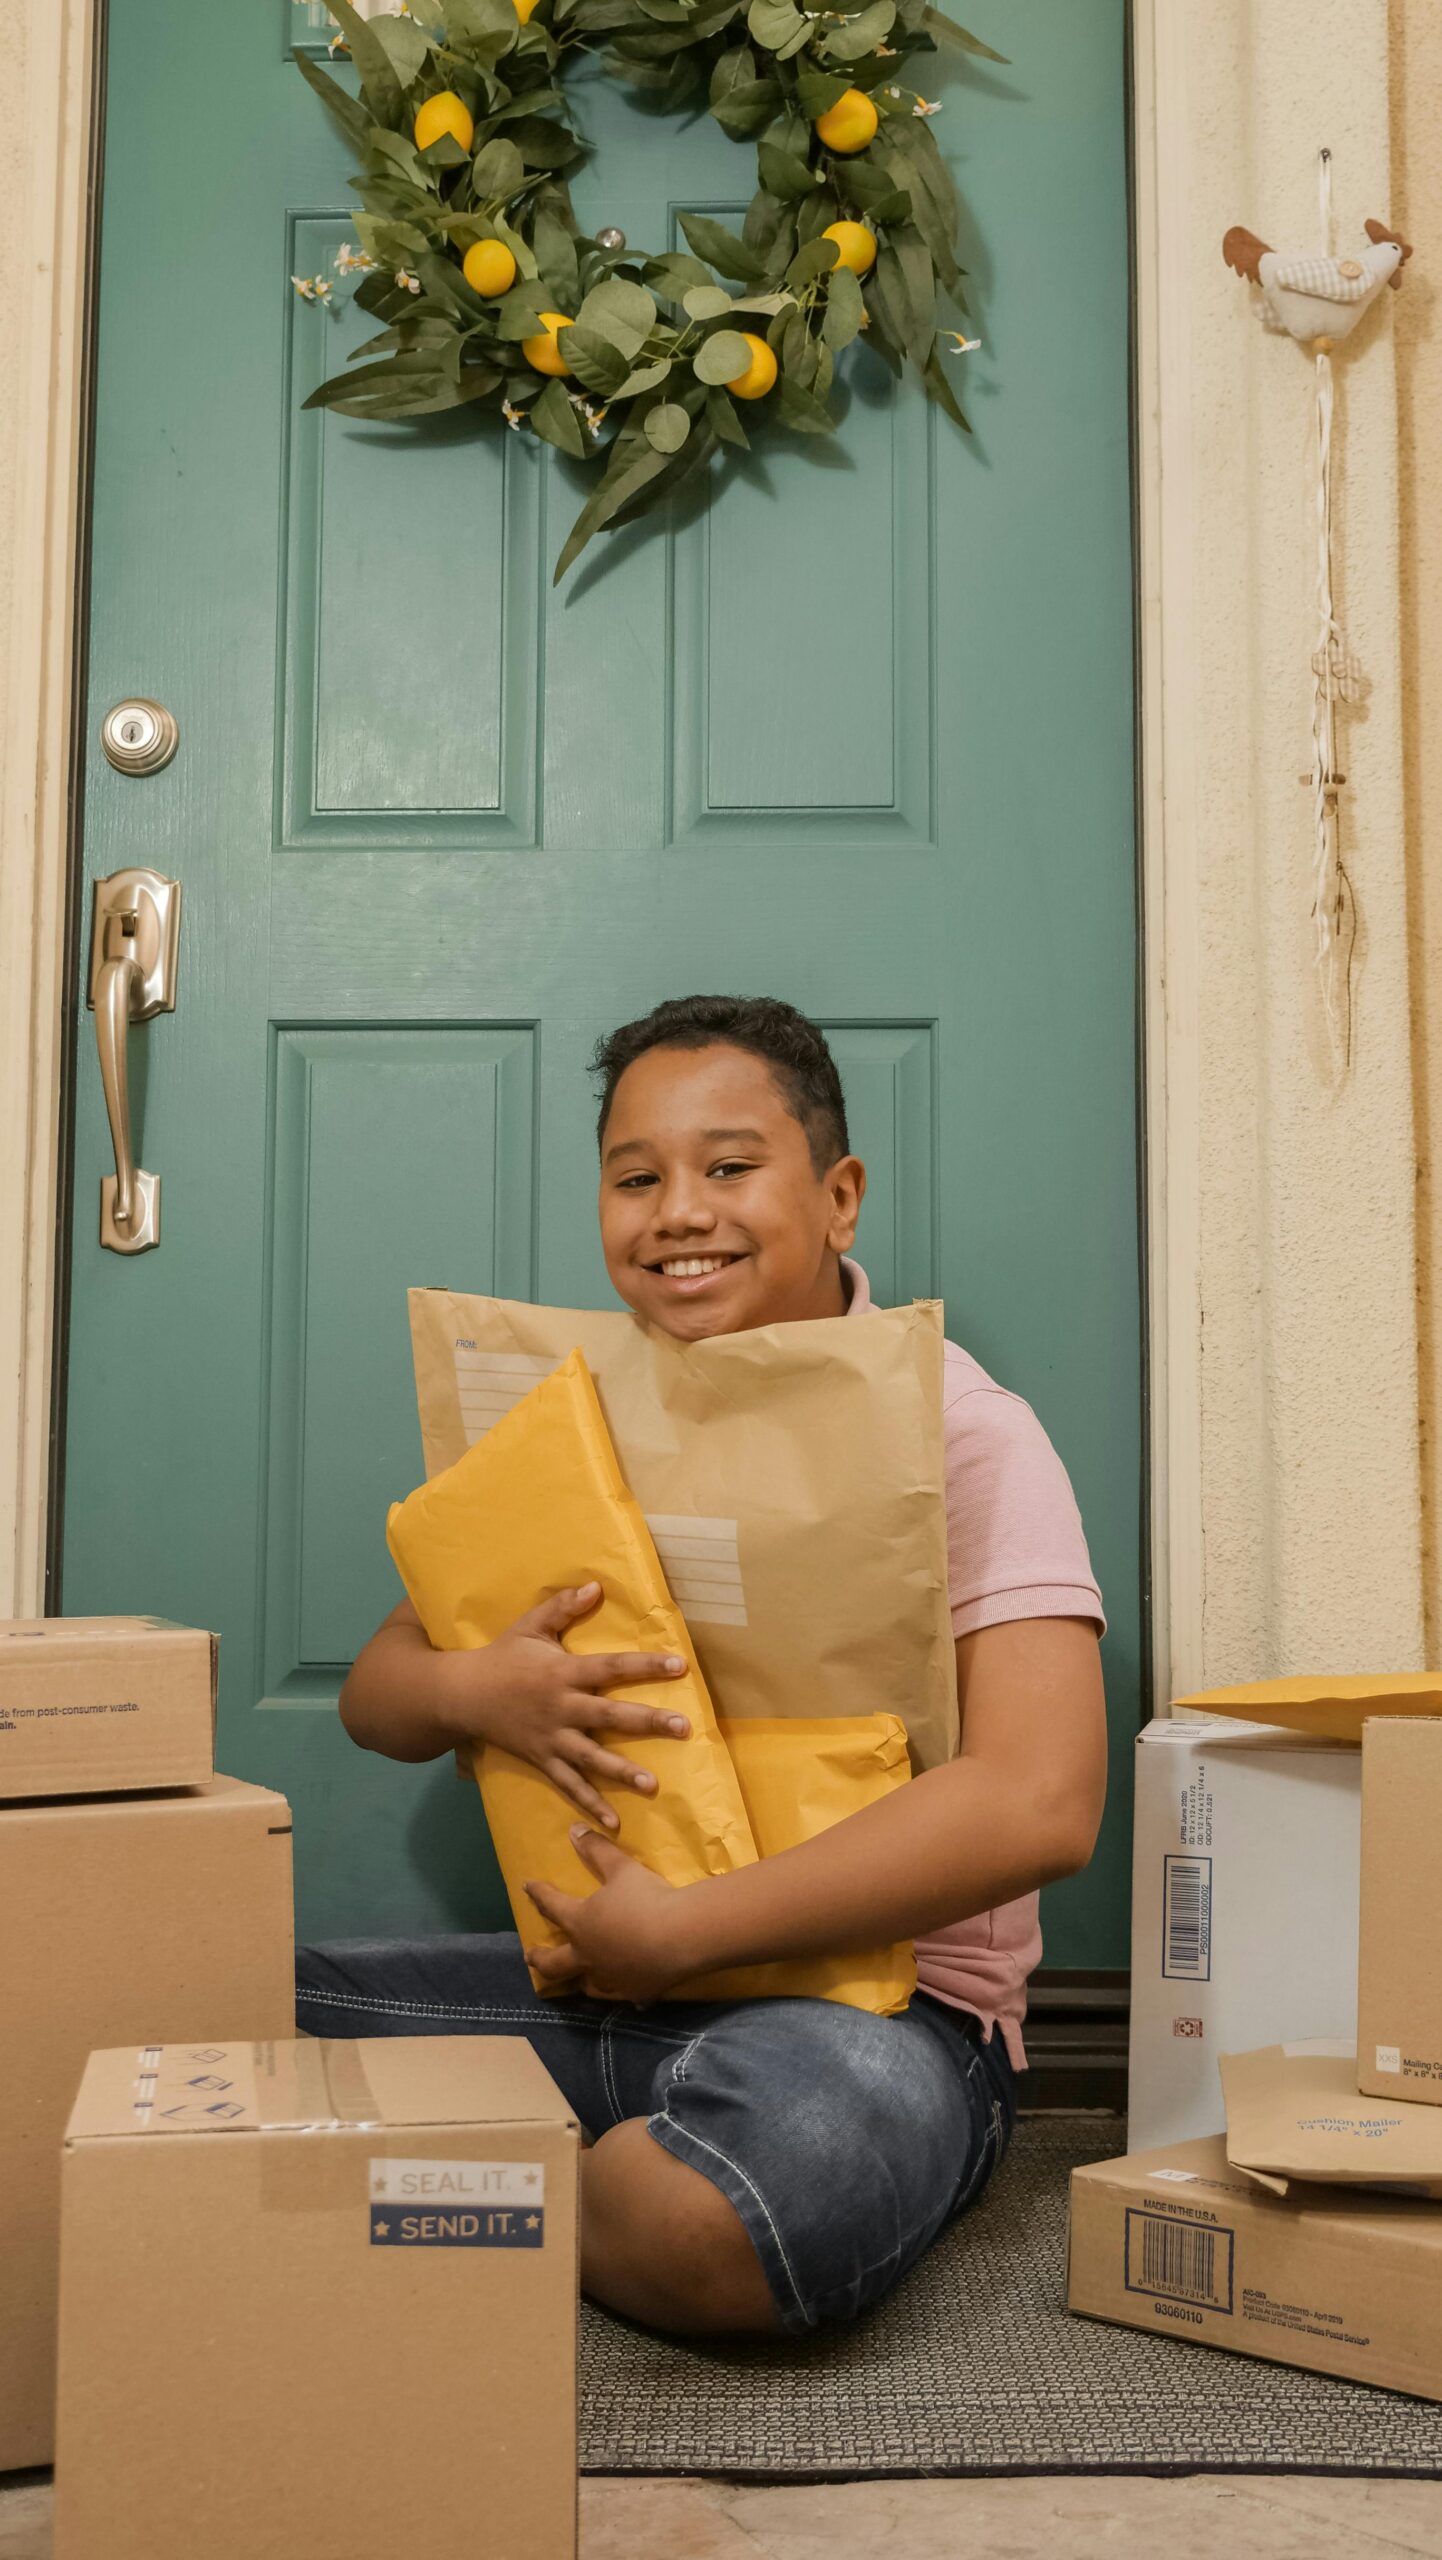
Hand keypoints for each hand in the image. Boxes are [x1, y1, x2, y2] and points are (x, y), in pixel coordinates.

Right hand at [441, 1584, 690, 1831]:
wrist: (461, 1694)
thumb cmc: (502, 1656)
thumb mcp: (529, 1625)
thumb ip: (562, 1606)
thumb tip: (596, 1585)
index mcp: (562, 1673)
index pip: (610, 1667)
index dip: (644, 1667)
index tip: (679, 1666)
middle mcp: (561, 1707)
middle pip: (609, 1716)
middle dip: (647, 1722)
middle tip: (683, 1727)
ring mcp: (551, 1738)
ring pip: (591, 1758)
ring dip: (622, 1772)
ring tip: (652, 1785)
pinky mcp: (542, 1759)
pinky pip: (568, 1785)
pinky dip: (590, 1803)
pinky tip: (614, 1822)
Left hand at [524, 1826, 697, 2002]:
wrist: (681, 1936)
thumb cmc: (646, 1898)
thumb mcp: (621, 1868)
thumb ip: (597, 1850)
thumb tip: (574, 1829)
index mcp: (581, 1924)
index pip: (551, 1906)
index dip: (538, 1894)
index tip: (526, 1887)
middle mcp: (589, 1956)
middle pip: (554, 1964)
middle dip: (540, 1959)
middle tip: (530, 1956)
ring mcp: (612, 1978)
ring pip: (588, 1983)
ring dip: (581, 1978)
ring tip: (580, 1977)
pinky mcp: (637, 1992)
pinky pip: (627, 1995)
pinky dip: (626, 1991)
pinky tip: (632, 1993)